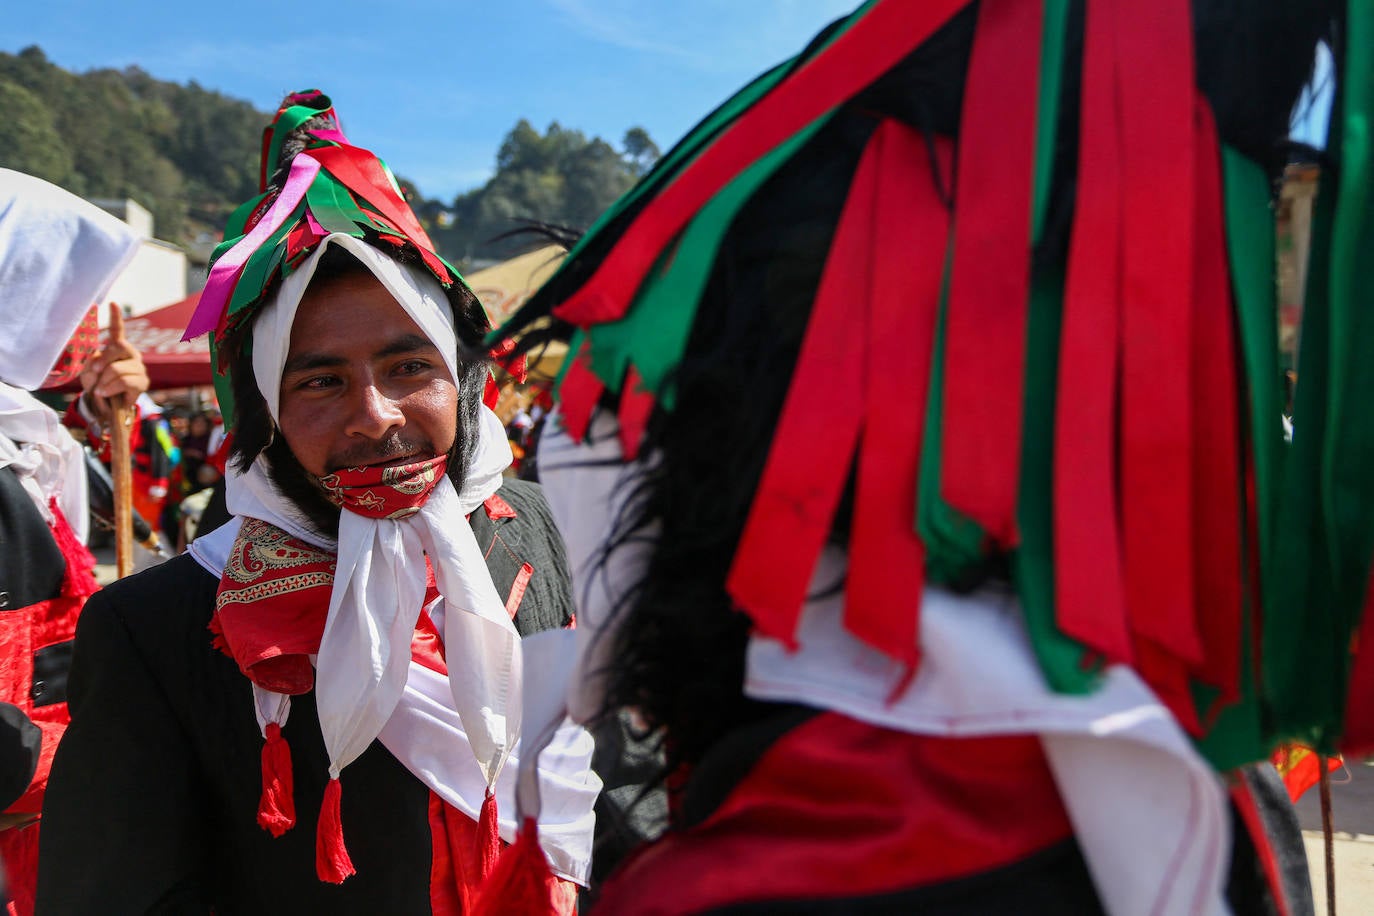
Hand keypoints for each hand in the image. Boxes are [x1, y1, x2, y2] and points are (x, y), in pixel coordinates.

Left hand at [79, 304, 148, 422]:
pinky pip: (124, 382)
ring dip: (103, 382)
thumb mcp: (88, 372)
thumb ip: (91, 363)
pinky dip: (110, 389)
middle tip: (96, 371)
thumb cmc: (98, 385)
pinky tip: (105, 393)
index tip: (113, 303)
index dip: (115, 317)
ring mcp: (138, 368)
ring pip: (117, 369)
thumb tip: (98, 361)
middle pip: (118, 347)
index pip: (118, 330)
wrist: (107, 407)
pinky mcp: (142, 383)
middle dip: (103, 360)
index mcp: (117, 348)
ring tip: (100, 390)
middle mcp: (131, 355)